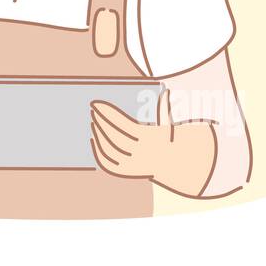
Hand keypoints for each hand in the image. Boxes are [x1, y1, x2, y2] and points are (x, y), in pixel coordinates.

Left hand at [89, 89, 216, 195]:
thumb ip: (162, 110)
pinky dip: (98, 153)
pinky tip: (93, 140)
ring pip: (109, 151)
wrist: (173, 163)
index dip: (108, 113)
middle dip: (101, 123)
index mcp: (150, 138)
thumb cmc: (165, 138)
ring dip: (98, 136)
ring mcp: (133, 164)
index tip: (95, 103)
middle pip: (114, 137)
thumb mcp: (167, 124)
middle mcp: (142, 152)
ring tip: (93, 124)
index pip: (123, 124)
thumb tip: (164, 93)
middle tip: (92, 112)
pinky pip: (108, 164)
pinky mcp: (127, 172)